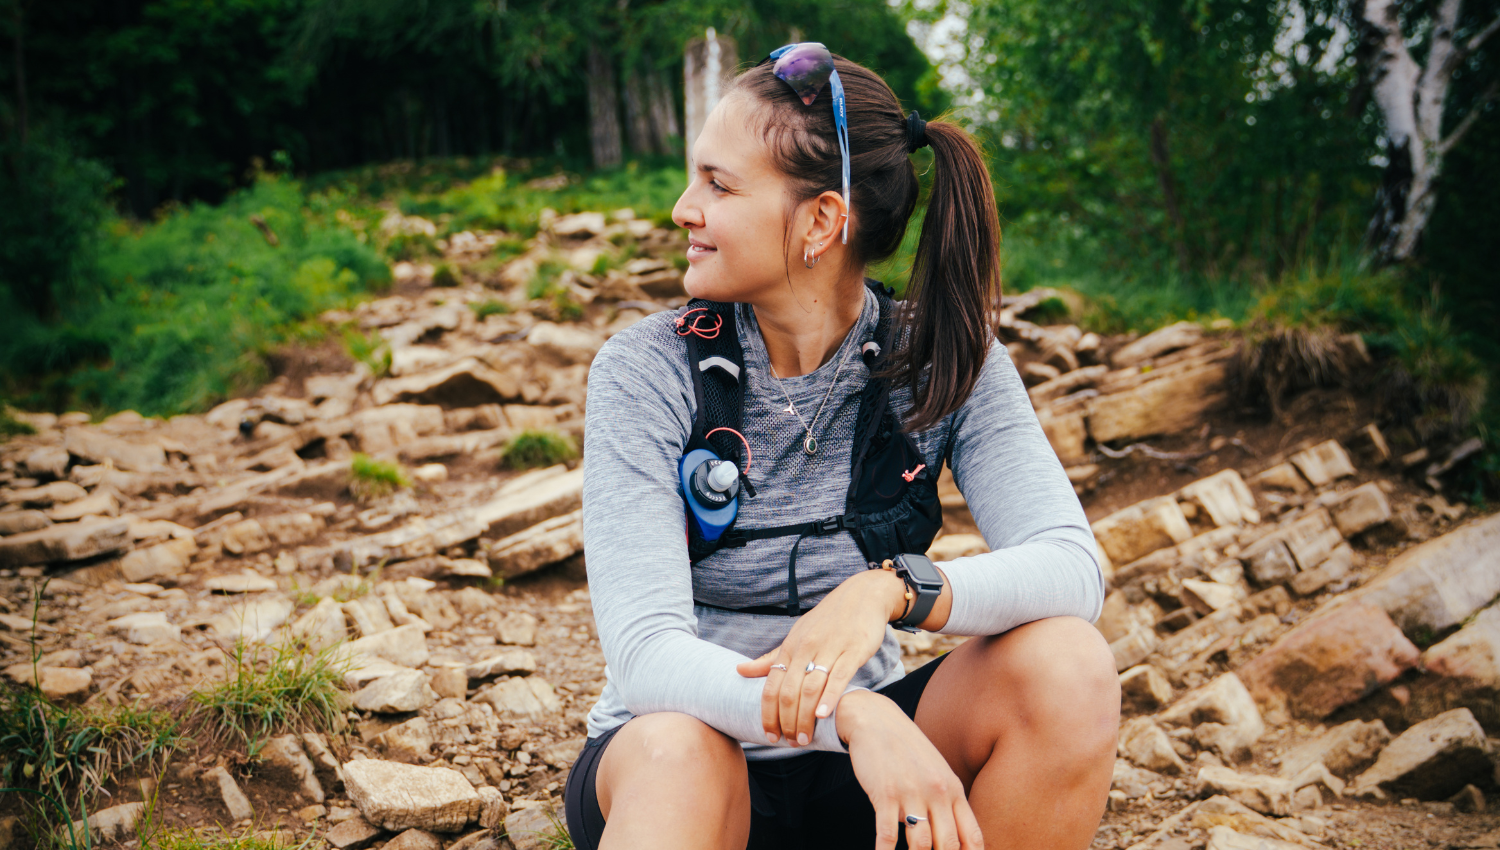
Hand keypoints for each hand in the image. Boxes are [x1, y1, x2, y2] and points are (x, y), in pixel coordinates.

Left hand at [735, 568, 907, 745]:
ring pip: (810, 688)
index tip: (769, 736)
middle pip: (788, 692)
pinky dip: (829, 698)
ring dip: (805, 717)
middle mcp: (806, 648)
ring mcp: (830, 649)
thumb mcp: (796, 636)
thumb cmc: (826, 621)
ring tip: (804, 739)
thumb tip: (739, 670)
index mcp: (790, 647)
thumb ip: (771, 658)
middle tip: (790, 743)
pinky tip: (823, 716)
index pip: (771, 686)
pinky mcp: (853, 651)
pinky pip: (839, 677)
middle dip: (786, 722)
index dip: (767, 714)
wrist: (861, 596)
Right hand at [839, 690, 983, 849]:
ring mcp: (912, 793)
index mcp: (954, 790)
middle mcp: (937, 792)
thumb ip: (946, 803)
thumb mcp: (936, 771)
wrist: (877, 720)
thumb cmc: (907, 749)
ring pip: (921, 844)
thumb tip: (949, 838)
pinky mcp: (886, 794)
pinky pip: (887, 834)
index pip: (972, 836)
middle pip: (948, 845)